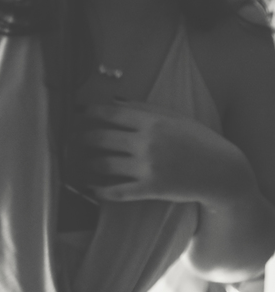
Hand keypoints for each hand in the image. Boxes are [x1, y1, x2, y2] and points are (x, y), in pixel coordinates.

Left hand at [79, 101, 253, 206]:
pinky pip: (116, 190)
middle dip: (79, 138)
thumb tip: (112, 100)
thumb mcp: (174, 117)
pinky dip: (99, 190)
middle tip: (70, 139)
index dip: (87, 113)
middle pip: (99, 138)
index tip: (75, 114)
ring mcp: (148, 167)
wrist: (222, 172)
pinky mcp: (151, 189)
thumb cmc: (196, 140)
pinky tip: (89, 188)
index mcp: (151, 121)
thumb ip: (143, 108)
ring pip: (102, 164)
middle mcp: (147, 142)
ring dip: (85, 163)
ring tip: (77, 162)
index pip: (109, 113)